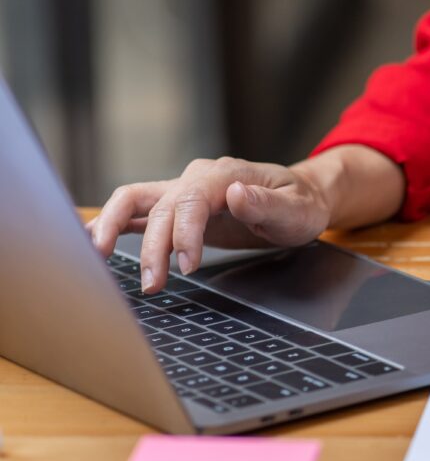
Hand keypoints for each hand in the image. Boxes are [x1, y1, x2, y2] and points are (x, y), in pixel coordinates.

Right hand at [87, 157, 333, 293]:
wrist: (302, 197)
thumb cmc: (302, 203)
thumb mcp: (297, 208)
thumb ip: (267, 204)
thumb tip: (234, 194)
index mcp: (224, 175)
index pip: (191, 201)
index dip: (184, 234)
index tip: (189, 265)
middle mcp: (197, 179)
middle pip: (160, 208)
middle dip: (152, 247)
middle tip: (152, 285)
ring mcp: (183, 191)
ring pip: (135, 201)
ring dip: (114, 228)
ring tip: (99, 258)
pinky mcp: (178, 208)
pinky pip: (138, 211)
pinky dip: (114, 223)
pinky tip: (95, 242)